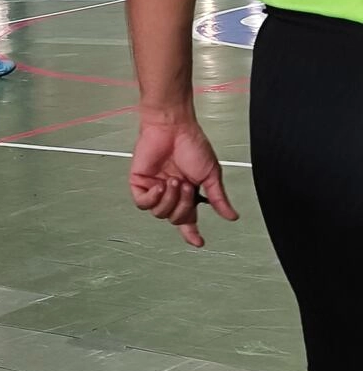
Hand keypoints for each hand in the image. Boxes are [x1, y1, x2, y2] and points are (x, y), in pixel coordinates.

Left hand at [129, 114, 238, 246]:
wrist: (173, 127)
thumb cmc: (191, 143)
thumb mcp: (211, 174)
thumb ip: (218, 197)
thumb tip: (231, 215)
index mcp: (188, 193)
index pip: (188, 219)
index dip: (192, 233)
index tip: (198, 242)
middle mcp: (171, 192)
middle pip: (175, 219)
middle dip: (183, 205)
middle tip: (188, 186)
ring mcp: (155, 188)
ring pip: (159, 213)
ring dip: (170, 199)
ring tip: (175, 180)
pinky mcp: (139, 182)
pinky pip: (143, 203)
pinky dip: (153, 198)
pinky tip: (160, 185)